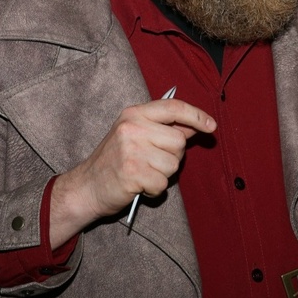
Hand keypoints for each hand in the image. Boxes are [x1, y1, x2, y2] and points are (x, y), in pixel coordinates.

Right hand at [50, 98, 215, 245]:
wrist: (86, 187)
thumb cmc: (115, 161)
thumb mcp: (135, 135)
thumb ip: (164, 129)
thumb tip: (197, 124)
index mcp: (134, 114)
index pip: (174, 107)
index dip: (197, 115)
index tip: (212, 126)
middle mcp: (132, 128)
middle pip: (179, 141)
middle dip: (172, 156)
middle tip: (152, 162)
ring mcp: (131, 150)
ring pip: (174, 163)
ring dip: (163, 174)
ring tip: (143, 173)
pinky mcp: (132, 173)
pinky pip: (163, 182)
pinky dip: (155, 189)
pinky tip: (140, 186)